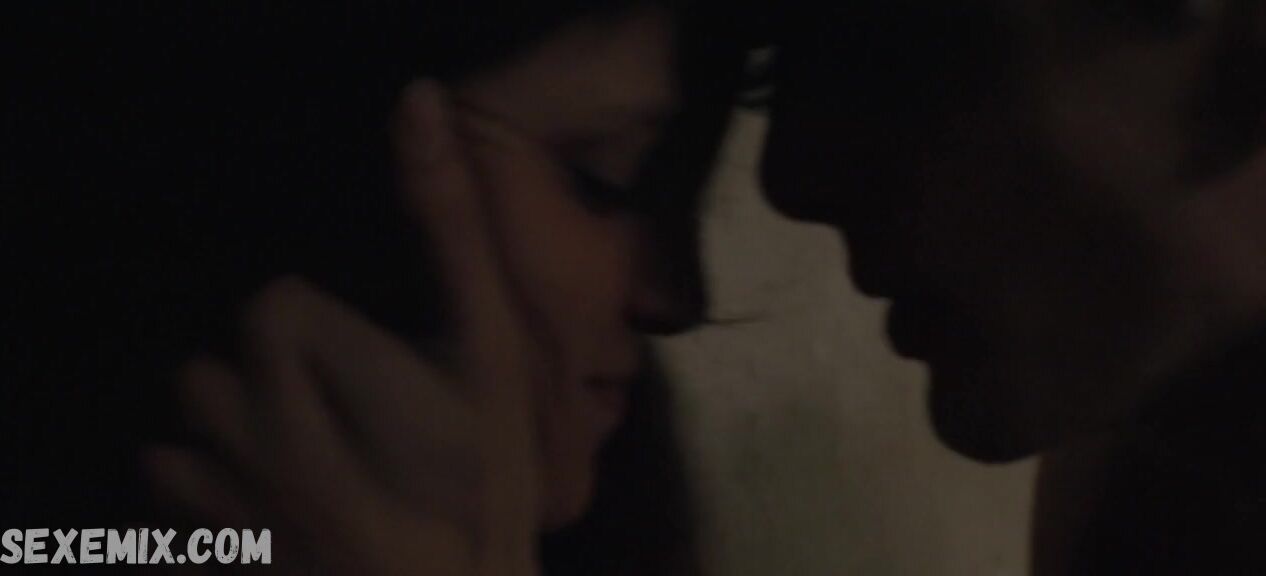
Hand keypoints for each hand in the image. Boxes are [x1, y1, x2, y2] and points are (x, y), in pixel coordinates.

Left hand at [146, 80, 543, 575]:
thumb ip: (450, 225)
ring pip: (181, 434)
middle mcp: (260, 430)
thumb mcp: (494, 344)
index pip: (271, 308)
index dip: (319, 329)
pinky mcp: (226, 559)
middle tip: (332, 412)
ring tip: (295, 456)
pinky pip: (172, 500)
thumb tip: (415, 99)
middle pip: (211, 371)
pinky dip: (205, 498)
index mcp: (324, 365)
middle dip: (266, 384)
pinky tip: (268, 504)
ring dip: (226, 437)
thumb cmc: (491, 472)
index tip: (367, 360)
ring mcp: (236, 504)